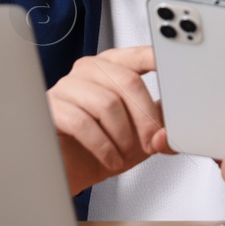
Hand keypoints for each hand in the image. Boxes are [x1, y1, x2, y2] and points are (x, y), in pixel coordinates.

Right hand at [47, 46, 174, 194]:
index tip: (174, 64)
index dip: (156, 57)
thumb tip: (171, 133)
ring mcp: (67, 87)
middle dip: (145, 117)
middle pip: (127, 81)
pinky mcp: (50, 108)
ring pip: (107, 104)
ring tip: (124, 153)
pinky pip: (82, 123)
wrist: (69, 170)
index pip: (138, 55)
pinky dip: (103, 146)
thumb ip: (159, 126)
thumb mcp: (138, 134)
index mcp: (113, 67)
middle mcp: (89, 71)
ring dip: (122, 136)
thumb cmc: (102, 146)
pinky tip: (110, 157)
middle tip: (151, 141)